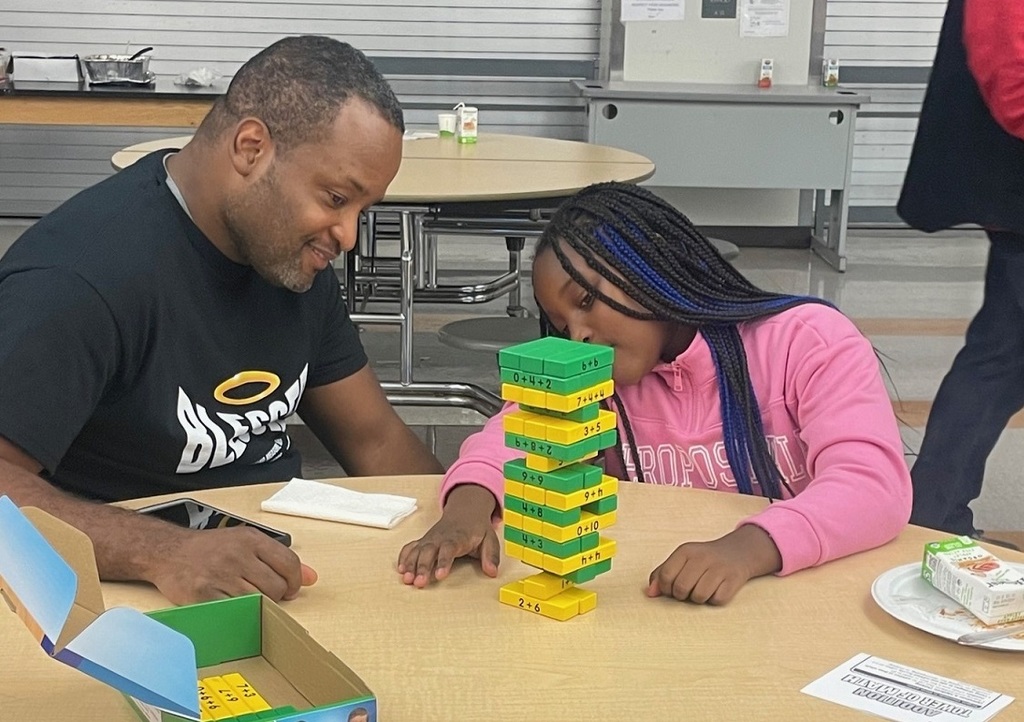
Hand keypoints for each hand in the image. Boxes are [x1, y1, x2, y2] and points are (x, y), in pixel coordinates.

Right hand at [146, 525, 317, 604]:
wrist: (168, 551)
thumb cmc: (210, 548)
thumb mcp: (247, 542)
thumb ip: (279, 558)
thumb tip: (311, 577)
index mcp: (251, 540)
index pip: (289, 563)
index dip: (294, 582)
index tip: (290, 589)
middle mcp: (237, 555)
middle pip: (275, 586)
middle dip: (276, 596)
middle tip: (266, 596)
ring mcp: (220, 575)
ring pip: (257, 601)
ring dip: (258, 606)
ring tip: (247, 599)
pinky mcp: (204, 595)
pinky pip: (234, 611)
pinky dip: (238, 613)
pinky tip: (233, 606)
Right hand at [397, 484, 498, 587]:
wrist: (465, 511)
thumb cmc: (476, 529)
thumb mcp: (490, 539)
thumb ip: (491, 556)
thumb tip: (492, 572)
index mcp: (458, 537)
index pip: (449, 549)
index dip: (443, 561)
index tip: (440, 575)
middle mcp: (441, 538)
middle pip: (429, 551)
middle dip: (423, 567)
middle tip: (419, 583)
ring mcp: (430, 539)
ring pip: (417, 550)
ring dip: (410, 564)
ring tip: (407, 579)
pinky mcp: (423, 541)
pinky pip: (411, 547)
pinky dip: (404, 557)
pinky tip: (401, 569)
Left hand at [645, 524, 781, 604]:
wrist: (737, 552)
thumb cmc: (702, 560)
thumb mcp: (681, 561)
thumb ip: (661, 575)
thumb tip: (650, 594)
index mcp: (685, 551)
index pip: (665, 576)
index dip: (665, 588)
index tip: (672, 589)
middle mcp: (701, 557)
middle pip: (681, 588)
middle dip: (682, 595)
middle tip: (689, 590)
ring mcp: (719, 567)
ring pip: (699, 597)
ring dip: (699, 599)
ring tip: (703, 589)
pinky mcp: (733, 579)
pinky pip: (717, 600)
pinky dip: (715, 599)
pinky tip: (717, 589)